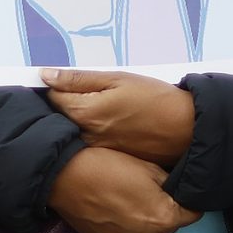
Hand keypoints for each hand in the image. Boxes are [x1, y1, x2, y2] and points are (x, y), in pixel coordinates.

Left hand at [42, 67, 195, 164]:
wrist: (186, 128)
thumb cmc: (155, 99)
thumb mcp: (117, 79)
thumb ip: (79, 79)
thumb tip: (46, 75)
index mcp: (85, 113)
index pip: (51, 98)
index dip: (55, 86)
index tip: (65, 81)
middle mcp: (85, 135)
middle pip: (59, 116)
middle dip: (63, 103)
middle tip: (84, 92)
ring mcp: (95, 149)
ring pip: (72, 130)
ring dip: (75, 118)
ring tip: (100, 107)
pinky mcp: (107, 156)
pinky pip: (87, 142)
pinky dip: (89, 131)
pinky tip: (108, 123)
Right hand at [46, 144, 198, 232]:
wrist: (63, 178)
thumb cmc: (106, 167)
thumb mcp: (148, 167)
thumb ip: (171, 184)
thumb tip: (178, 192)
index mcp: (165, 218)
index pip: (193, 214)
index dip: (185, 200)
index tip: (174, 190)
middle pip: (169, 226)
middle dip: (163, 210)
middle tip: (143, 190)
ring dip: (142, 222)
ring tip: (124, 200)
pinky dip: (123, 229)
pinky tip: (110, 211)